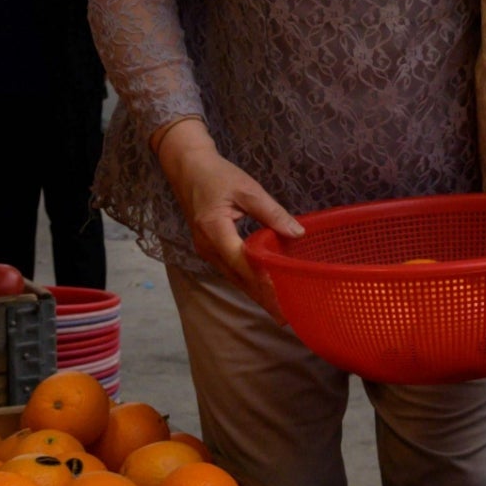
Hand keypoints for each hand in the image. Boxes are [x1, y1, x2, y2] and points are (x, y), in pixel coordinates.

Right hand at [155, 120, 301, 317]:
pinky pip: (230, 270)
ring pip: (233, 277)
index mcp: (214, 230)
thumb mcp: (248, 189)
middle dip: (261, 297)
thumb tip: (297, 233)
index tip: (282, 296)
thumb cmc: (218, 176)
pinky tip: (262, 290)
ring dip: (255, 293)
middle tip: (284, 317)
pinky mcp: (209, 248)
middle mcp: (207, 246)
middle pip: (238, 278)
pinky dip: (247, 281)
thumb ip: (272, 212)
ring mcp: (205, 249)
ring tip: (277, 310)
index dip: (263, 280)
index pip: (242, 262)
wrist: (187, 168)